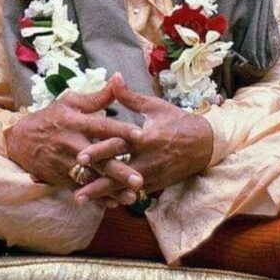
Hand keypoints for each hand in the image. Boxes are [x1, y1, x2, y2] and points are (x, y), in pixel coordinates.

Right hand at [4, 78, 143, 191]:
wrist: (20, 140)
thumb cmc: (51, 117)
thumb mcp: (70, 102)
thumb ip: (97, 97)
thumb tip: (119, 80)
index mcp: (77, 123)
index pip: (102, 126)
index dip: (121, 130)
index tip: (141, 135)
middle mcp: (73, 144)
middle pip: (100, 158)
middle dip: (120, 170)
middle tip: (140, 179)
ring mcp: (66, 163)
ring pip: (93, 177)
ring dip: (112, 188)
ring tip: (132, 196)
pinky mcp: (61, 177)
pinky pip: (81, 189)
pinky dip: (96, 198)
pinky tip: (113, 203)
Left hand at [74, 73, 212, 203]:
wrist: (205, 144)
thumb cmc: (178, 121)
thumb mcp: (155, 106)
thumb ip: (130, 96)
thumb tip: (114, 77)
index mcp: (145, 138)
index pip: (119, 146)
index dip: (99, 151)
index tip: (79, 156)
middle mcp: (148, 160)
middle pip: (118, 172)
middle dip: (96, 181)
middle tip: (75, 187)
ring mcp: (152, 175)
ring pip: (123, 188)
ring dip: (102, 194)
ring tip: (79, 198)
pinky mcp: (156, 185)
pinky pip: (133, 193)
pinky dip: (116, 197)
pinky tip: (99, 202)